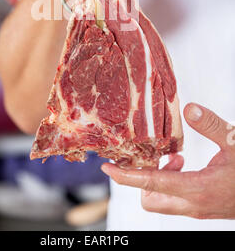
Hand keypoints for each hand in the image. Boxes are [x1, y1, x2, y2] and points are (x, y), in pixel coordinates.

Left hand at [102, 103, 234, 218]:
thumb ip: (211, 125)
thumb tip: (189, 108)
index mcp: (197, 189)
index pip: (151, 183)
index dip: (126, 176)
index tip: (107, 167)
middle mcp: (192, 204)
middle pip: (149, 198)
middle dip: (141, 178)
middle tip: (151, 154)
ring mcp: (197, 209)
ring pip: (161, 200)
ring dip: (157, 179)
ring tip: (174, 156)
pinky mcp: (202, 208)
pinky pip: (174, 198)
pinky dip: (170, 181)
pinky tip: (184, 163)